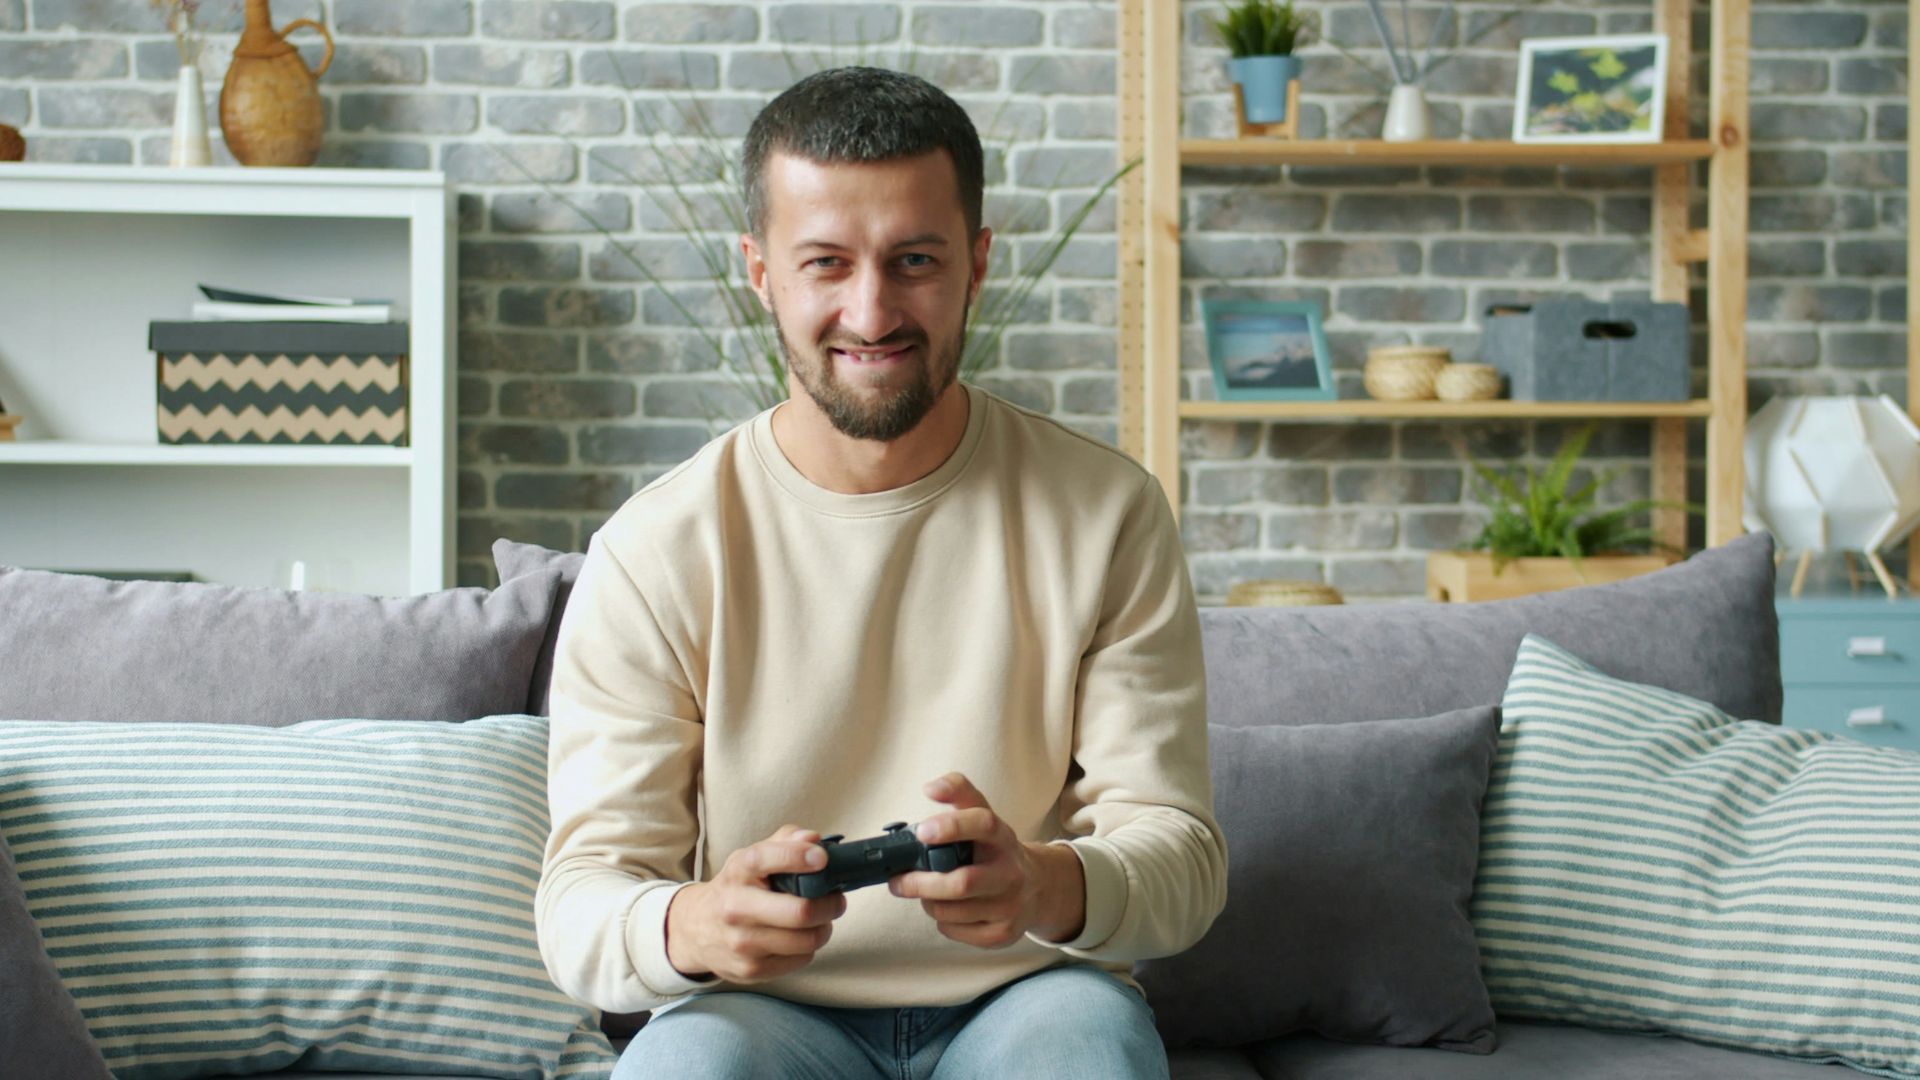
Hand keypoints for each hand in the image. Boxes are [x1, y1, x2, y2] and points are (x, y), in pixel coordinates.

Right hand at [664, 825, 847, 983]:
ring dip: (824, 929)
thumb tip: (813, 839)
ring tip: (821, 920)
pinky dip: (808, 948)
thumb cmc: (736, 889)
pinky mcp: (750, 969)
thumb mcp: (750, 859)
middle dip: (830, 905)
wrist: (695, 930)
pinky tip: (799, 938)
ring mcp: (742, 943)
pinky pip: (800, 960)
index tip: (822, 858)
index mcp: (738, 872)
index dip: (799, 856)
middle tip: (837, 900)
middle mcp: (736, 908)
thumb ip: (784, 842)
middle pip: (800, 912)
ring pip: (806, 940)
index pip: (766, 858)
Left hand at [890, 772, 1085, 947]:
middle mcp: (1011, 872)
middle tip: (898, 881)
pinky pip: (954, 931)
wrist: (1037, 887)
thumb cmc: (994, 849)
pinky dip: (941, 921)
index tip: (922, 831)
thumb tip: (931, 787)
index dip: (952, 826)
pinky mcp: (1003, 934)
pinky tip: (948, 910)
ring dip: (928, 902)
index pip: (983, 824)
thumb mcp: (983, 815)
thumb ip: (958, 792)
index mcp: (1002, 837)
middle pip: (961, 883)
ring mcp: (1010, 906)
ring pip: (950, 912)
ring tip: (928, 892)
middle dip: (920, 884)